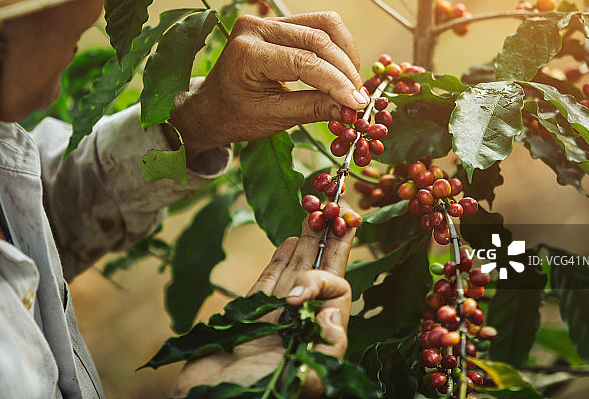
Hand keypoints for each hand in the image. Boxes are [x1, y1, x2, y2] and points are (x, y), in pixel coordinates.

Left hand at [168, 12, 366, 160]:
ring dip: (346, 54)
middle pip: (318, 38)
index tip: (358, 105)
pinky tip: (343, 71)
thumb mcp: (273, 118)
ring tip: (353, 85)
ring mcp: (267, 20)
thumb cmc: (235, 116)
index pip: (303, 61)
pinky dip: (337, 47)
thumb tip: (353, 109)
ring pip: (324, 25)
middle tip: (359, 100)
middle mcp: (255, 27)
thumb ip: (313, 109)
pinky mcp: (278, 22)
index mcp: (246, 53)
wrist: (211, 106)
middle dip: (345, 70)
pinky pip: (318, 25)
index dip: (336, 82)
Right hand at [172, 218, 355, 396]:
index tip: (297, 293)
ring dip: (307, 244)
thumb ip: (326, 347)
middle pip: (324, 273)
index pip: (335, 293)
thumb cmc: (255, 396)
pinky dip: (279, 261)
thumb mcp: (302, 379)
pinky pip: (269, 281)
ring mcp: (275, 317)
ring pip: (296, 271)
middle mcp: (302, 324)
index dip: (322, 280)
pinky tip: (289, 241)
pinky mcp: (249, 316)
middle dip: (331, 242)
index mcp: (319, 338)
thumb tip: (333, 310)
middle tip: (340, 209)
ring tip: (315, 215)